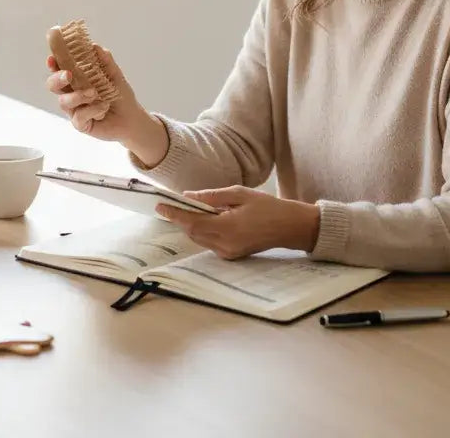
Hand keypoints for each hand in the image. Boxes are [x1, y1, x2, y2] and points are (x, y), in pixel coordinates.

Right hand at [45, 45, 150, 143]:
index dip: (53, 64)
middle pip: (53, 85)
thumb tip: (94, 46)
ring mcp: (74, 109)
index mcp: (76, 79)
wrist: (132, 118)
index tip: (52, 58)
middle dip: (57, 78)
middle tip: (68, 74)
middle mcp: (71, 93)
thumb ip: (105, 61)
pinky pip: (78, 116)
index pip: (60, 69)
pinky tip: (103, 106)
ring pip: (64, 101)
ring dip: (78, 95)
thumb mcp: (115, 75)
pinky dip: (92, 109)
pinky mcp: (80, 124)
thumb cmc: (119, 95)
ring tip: (94, 93)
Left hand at [156, 186, 320, 259]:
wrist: (289, 227)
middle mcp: (225, 244)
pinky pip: (209, 243)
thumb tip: (189, 195)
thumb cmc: (267, 207)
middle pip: (193, 232)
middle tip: (170, 204)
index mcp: (228, 228)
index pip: (192, 222)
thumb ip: (212, 196)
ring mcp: (228, 252)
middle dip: (181, 218)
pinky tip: (206, 218)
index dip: (175, 214)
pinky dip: (203, 230)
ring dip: (191, 224)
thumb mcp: (239, 194)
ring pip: (199, 238)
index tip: (160, 205)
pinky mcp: (232, 255)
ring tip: (187, 209)